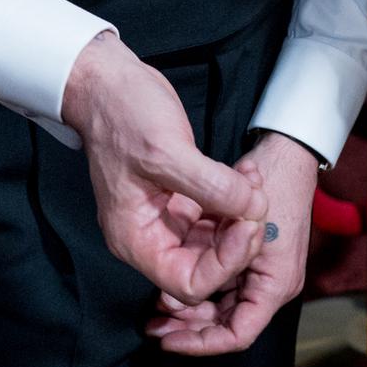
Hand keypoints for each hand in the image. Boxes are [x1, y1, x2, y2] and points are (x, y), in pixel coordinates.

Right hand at [60, 31, 265, 302]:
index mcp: (137, 240)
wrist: (108, 83)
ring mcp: (167, 216)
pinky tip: (247, 174)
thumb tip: (253, 209)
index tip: (247, 225)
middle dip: (239, 238)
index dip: (225, 264)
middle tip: (259, 202)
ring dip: (243, 214)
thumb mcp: (167, 152)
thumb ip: (212, 186)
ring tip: (253, 180)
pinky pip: (217, 212)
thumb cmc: (122, 116)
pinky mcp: (181, 196)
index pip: (188, 283)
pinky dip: (237, 197)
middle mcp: (151, 236)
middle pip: (208, 265)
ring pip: (217, 239)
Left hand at [145, 130, 315, 354]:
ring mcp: (262, 273)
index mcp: (276, 283)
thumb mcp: (242, 216)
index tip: (167, 338)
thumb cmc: (273, 180)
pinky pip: (222, 284)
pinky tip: (169, 280)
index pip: (238, 334)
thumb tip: (174, 297)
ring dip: (189, 306)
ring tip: (156, 305)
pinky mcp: (252, 259)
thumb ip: (214, 256)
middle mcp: (272, 285)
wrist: (289, 151)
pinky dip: (198, 283)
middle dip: (189, 326)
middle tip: (153, 324)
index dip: (200, 342)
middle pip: (226, 323)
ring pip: (221, 305)